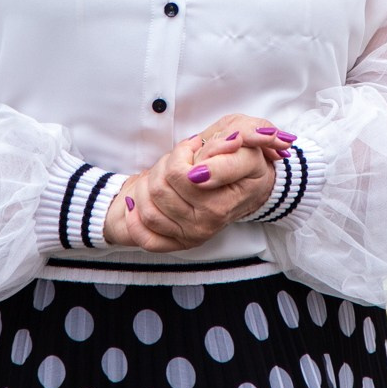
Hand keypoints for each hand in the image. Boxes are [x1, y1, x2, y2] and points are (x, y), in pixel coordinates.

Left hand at [104, 116, 291, 249]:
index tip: (194, 143)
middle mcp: (210, 222)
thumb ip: (228, 147)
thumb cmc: (245, 160)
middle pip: (160, 188)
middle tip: (182, 157)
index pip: (181, 175)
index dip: (183, 152)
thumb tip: (205, 162)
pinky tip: (140, 199)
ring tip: (168, 173)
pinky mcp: (179, 243)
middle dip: (166, 163)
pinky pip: (145, 237)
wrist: (250, 185)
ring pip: (149, 207)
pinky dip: (136, 217)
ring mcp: (194, 235)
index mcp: (226, 199)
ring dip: (150, 183)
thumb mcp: (247, 145)